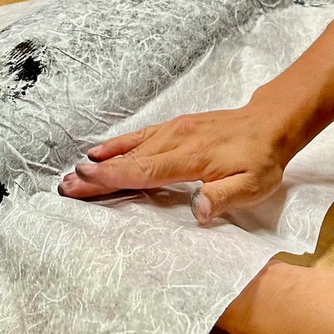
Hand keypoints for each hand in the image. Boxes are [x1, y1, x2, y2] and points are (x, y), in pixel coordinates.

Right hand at [57, 103, 294, 222]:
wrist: (268, 123)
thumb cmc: (261, 159)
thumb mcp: (253, 185)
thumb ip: (224, 196)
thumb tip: (198, 209)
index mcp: (191, 157)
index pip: (145, 170)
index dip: (114, 177)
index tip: (85, 179)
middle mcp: (176, 140)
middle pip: (129, 160)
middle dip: (96, 173)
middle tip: (65, 185)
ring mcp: (173, 130)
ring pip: (131, 147)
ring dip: (101, 160)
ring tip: (74, 172)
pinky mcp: (175, 127)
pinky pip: (140, 136)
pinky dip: (118, 144)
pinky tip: (101, 151)